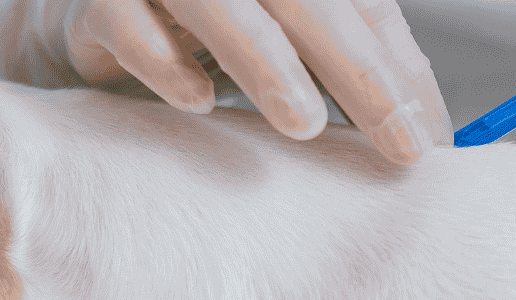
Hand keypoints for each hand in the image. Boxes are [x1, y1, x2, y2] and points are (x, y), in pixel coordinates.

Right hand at [0, 0, 451, 163]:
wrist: (89, 25)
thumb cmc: (208, 36)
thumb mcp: (295, 47)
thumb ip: (358, 71)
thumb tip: (426, 132)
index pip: (363, 5)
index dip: (398, 70)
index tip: (423, 137)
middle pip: (308, 2)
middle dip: (358, 74)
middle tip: (394, 141)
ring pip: (219, 4)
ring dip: (267, 64)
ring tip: (303, 125)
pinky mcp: (99, 1)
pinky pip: (127, 22)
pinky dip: (162, 60)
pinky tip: (196, 101)